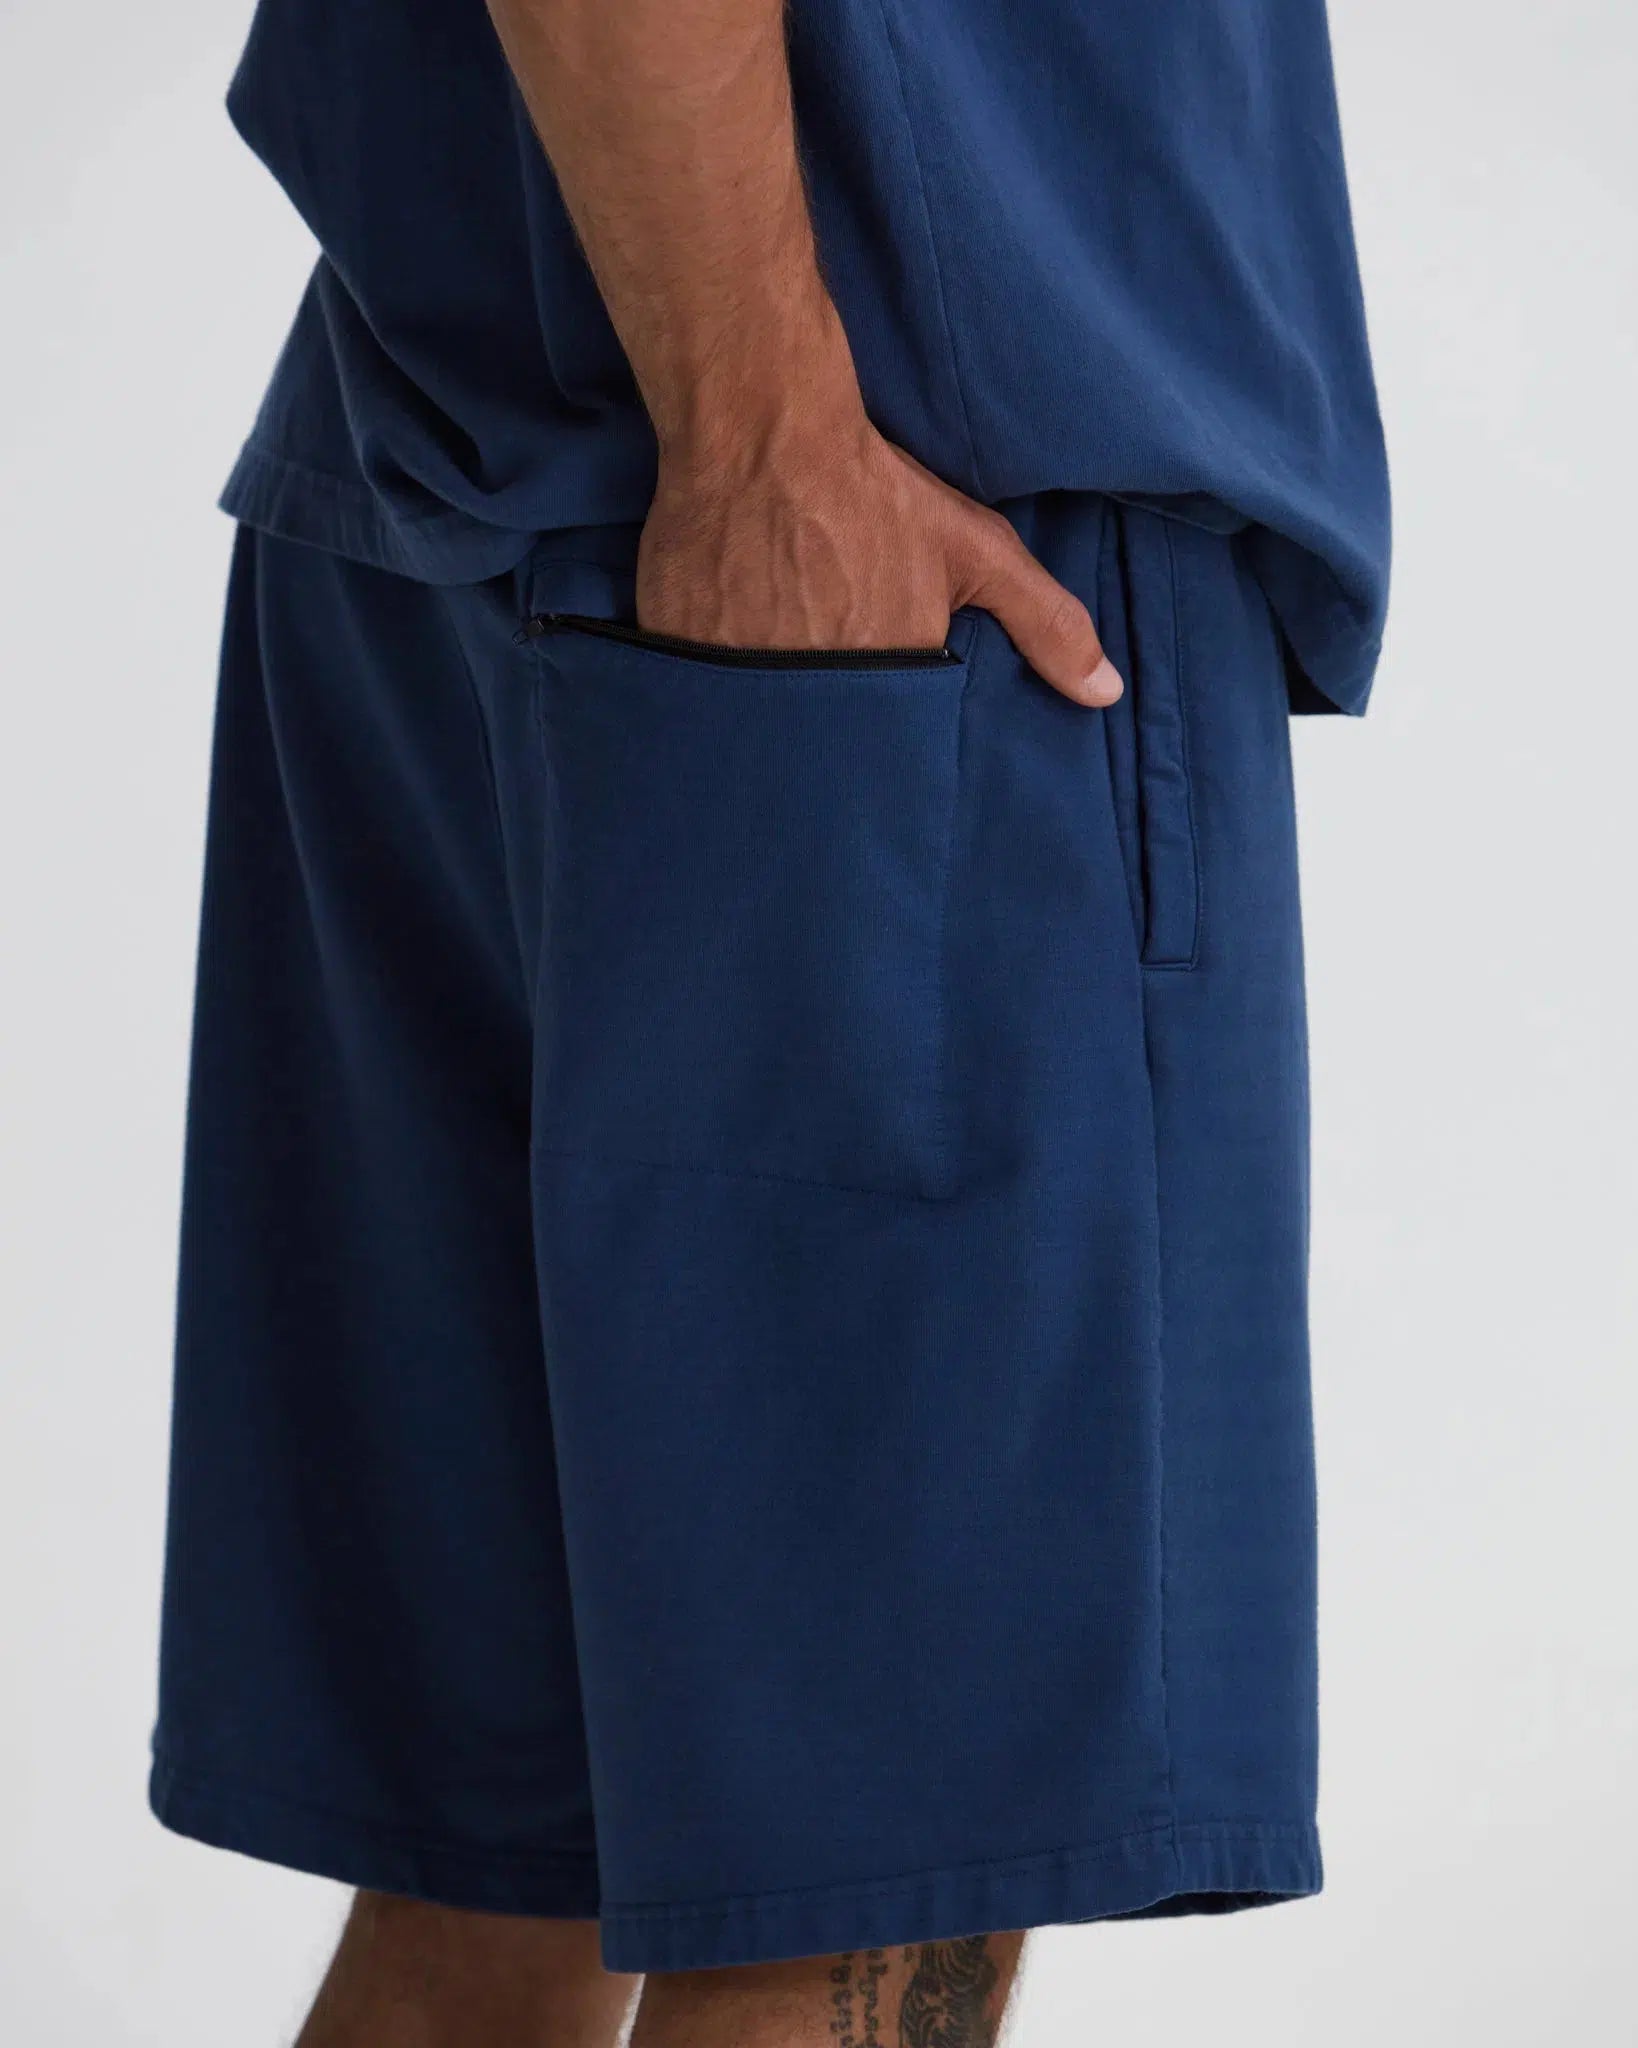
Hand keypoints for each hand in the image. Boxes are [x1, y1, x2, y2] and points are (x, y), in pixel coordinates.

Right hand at [636, 412, 1122, 705]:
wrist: (760, 428)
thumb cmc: (873, 491)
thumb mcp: (977, 554)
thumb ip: (1047, 625)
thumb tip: (1106, 693)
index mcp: (879, 685)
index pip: (881, 757)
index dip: (880, 745)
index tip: (876, 723)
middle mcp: (803, 694)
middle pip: (813, 745)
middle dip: (822, 735)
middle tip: (819, 687)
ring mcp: (730, 676)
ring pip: (750, 724)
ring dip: (765, 709)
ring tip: (771, 667)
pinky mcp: (672, 648)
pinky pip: (693, 692)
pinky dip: (707, 684)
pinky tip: (721, 650)